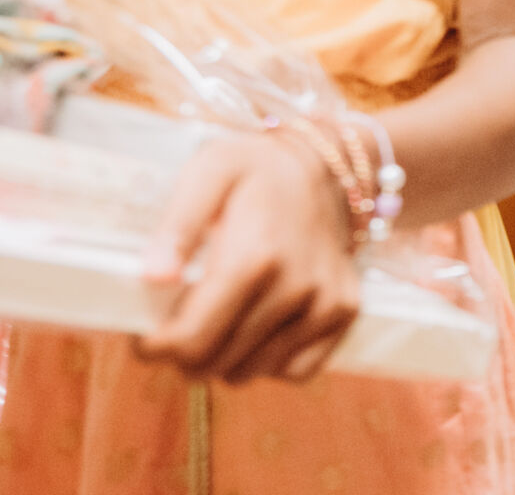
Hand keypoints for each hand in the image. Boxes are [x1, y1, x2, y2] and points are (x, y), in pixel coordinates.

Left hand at [138, 133, 361, 383]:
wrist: (331, 167)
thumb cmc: (257, 169)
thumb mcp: (210, 171)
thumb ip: (177, 225)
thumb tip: (152, 278)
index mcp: (256, 258)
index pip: (190, 341)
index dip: (155, 348)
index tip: (145, 335)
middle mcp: (297, 288)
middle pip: (216, 363)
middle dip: (186, 352)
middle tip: (179, 323)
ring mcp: (326, 304)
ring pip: (252, 371)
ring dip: (226, 356)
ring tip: (221, 318)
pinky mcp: (345, 313)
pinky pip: (295, 370)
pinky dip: (269, 360)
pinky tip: (259, 326)